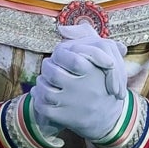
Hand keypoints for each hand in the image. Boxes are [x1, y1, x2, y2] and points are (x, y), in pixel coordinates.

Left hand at [30, 27, 130, 142]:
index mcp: (92, 70)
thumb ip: (83, 37)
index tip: (60, 59)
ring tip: (44, 84)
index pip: (63, 55)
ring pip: (45, 90)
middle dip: (47, 70)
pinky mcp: (66, 118)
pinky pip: (43, 107)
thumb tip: (62, 28)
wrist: (110, 119)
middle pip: (51, 71)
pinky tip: (40, 97)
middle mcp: (83, 87)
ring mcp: (74, 103)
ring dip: (41, 85)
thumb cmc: (103, 84)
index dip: (58, 56)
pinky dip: (38, 101)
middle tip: (49, 71)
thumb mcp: (103, 58)